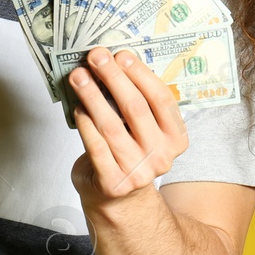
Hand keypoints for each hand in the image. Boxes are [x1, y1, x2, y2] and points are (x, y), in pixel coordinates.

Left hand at [69, 47, 189, 210]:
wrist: (119, 199)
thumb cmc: (130, 154)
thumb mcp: (145, 130)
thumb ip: (138, 103)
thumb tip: (113, 64)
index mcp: (176, 138)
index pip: (161, 99)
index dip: (140, 74)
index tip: (121, 55)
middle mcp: (161, 156)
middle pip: (136, 108)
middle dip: (113, 77)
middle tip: (95, 57)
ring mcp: (138, 172)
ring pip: (112, 125)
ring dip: (92, 95)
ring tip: (79, 76)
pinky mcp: (112, 182)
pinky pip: (95, 146)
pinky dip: (85, 123)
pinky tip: (78, 106)